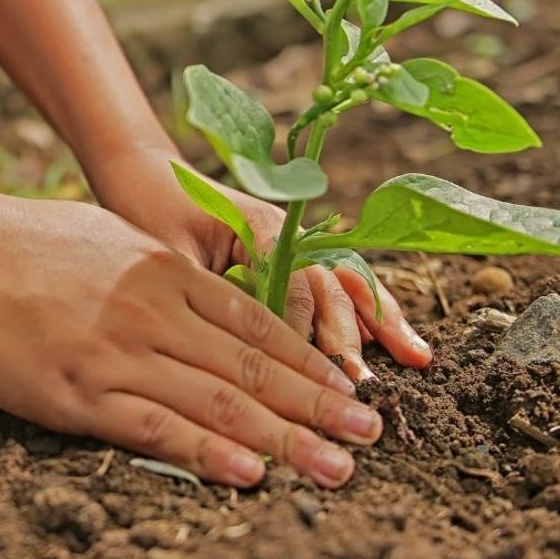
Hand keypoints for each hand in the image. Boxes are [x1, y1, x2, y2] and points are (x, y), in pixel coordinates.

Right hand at [0, 191, 382, 487]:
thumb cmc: (20, 240)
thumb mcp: (104, 237)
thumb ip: (155, 271)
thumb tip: (195, 296)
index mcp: (161, 270)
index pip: (255, 324)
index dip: (308, 361)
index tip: (347, 388)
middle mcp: (152, 310)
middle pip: (252, 367)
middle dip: (318, 405)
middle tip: (371, 435)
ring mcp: (116, 352)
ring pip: (217, 402)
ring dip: (286, 438)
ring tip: (336, 467)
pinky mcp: (76, 391)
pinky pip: (154, 427)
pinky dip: (207, 453)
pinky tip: (250, 473)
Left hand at [84, 140, 432, 382]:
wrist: (143, 172)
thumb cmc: (148, 211)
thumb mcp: (168, 254)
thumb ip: (206, 291)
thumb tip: (232, 347)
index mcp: (258, 227)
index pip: (293, 286)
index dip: (302, 333)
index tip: (310, 376)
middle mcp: (286, 233)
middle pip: (329, 286)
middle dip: (349, 336)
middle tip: (364, 386)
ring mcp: (293, 242)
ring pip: (345, 283)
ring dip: (378, 322)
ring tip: (416, 358)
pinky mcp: (289, 255)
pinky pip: (335, 284)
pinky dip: (367, 312)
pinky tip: (400, 342)